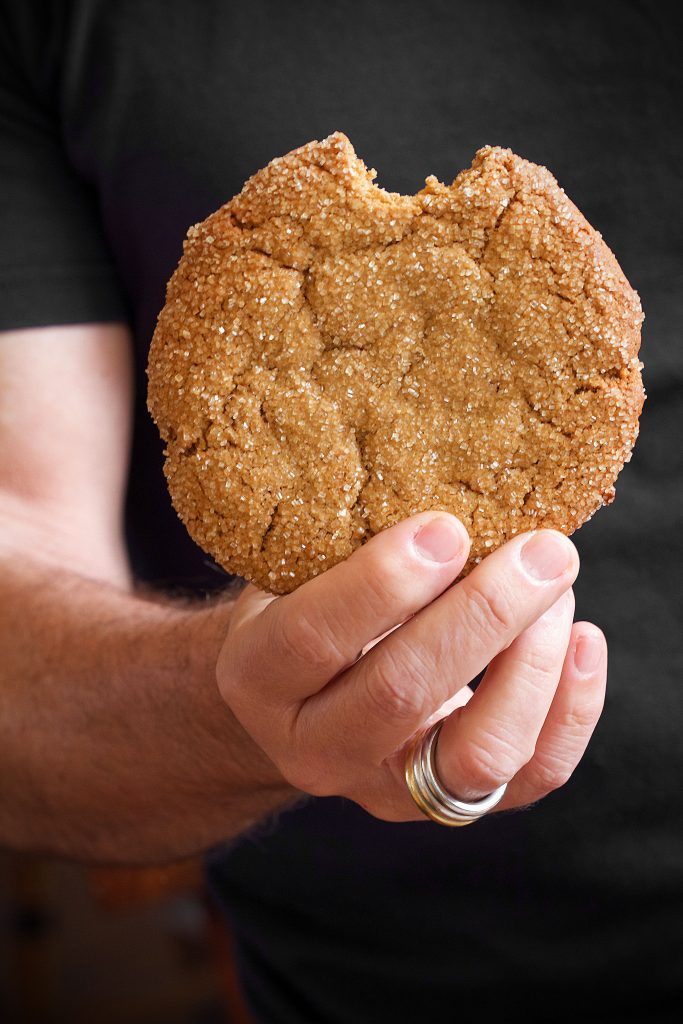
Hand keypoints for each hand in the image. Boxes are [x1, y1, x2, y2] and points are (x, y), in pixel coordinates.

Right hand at [216, 513, 605, 820]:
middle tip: (539, 551)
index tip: (445, 527)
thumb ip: (344, 544)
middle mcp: (317, 749)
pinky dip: (572, 709)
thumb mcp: (293, 571)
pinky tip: (582, 639)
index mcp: (259, 679)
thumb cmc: (303, 607)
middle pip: (401, 694)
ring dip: (534, 664)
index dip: (381, 583)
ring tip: (558, 588)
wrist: (299, 697)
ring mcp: (388, 789)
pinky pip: (533, 776)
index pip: (313, 638)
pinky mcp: (456, 804)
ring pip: (478, 754)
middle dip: (481, 614)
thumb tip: (444, 476)